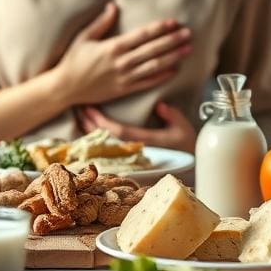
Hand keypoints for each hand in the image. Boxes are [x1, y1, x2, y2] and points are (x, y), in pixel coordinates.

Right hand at [53, 3, 191, 106]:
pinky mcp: (124, 89)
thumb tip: (113, 6)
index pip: (142, 35)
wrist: (66, 87)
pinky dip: (162, 76)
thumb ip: (101, 22)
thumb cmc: (73, 60)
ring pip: (154, 66)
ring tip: (187, 49)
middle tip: (188, 34)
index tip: (173, 22)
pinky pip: (148, 82)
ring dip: (173, 57)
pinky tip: (174, 69)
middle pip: (153, 50)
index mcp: (112, 47)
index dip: (159, 28)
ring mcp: (124, 77)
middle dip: (172, 41)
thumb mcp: (84, 37)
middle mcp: (121, 62)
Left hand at [78, 101, 195, 151]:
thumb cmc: (189, 145)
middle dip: (90, 123)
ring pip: (107, 141)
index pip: (118, 132)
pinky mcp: (134, 153)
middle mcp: (137, 149)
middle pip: (107, 137)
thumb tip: (160, 106)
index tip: (88, 108)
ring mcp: (135, 152)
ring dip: (92, 128)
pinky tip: (90, 127)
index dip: (101, 121)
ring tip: (80, 115)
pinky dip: (100, 135)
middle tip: (78, 107)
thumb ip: (172, 116)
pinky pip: (112, 144)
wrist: (193, 165)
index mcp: (147, 142)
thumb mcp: (184, 128)